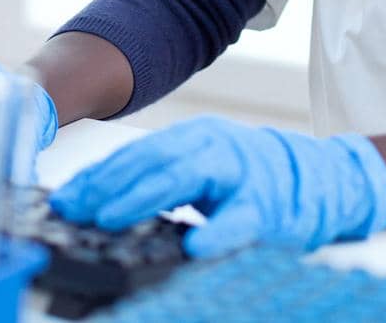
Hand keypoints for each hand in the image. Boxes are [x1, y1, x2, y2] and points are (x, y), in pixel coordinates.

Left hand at [48, 115, 385, 257]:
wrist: (321, 178)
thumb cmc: (250, 178)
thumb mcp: (202, 170)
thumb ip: (162, 180)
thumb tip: (102, 199)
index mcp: (194, 138)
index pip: (137, 154)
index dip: (98, 175)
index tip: (65, 198)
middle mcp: (213, 147)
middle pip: (152, 160)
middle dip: (109, 185)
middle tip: (75, 209)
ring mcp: (240, 173)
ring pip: (185, 179)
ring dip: (143, 198)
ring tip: (109, 218)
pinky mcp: (266, 207)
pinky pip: (238, 221)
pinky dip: (217, 233)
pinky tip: (194, 246)